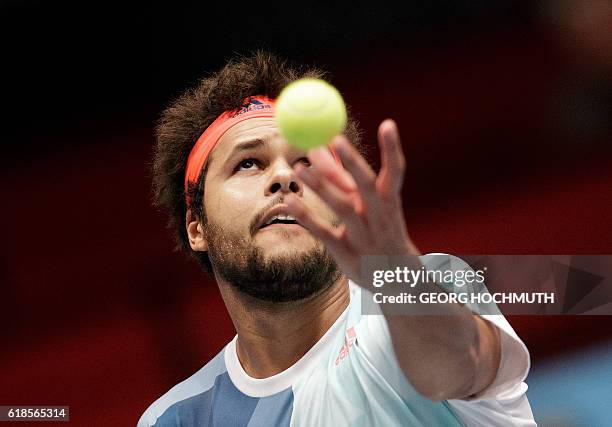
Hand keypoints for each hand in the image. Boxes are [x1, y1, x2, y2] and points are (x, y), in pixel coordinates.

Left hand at [285, 119, 419, 284]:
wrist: (395, 278)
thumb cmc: (379, 231)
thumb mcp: (372, 206)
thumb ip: (350, 177)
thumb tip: (332, 142)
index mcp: (389, 202)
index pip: (395, 171)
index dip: (393, 148)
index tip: (388, 123)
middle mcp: (379, 217)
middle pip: (366, 186)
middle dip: (353, 162)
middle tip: (336, 138)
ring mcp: (363, 236)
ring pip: (343, 208)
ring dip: (322, 187)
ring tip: (299, 168)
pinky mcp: (346, 253)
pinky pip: (324, 232)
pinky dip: (307, 217)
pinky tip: (290, 202)